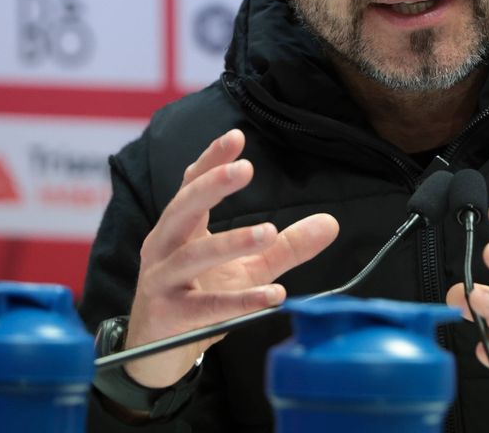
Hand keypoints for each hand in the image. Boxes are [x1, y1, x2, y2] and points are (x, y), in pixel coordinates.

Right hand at [125, 129, 338, 387]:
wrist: (157, 352)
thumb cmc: (199, 297)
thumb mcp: (247, 267)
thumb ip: (285, 245)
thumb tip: (332, 222)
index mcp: (179, 227)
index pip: (191, 184)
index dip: (212, 160)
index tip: (237, 137)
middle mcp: (164, 246)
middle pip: (183, 208)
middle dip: (212, 186)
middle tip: (245, 169)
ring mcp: (162, 280)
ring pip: (193, 256)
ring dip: (231, 242)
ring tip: (268, 232)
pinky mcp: (168, 315)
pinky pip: (206, 307)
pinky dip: (240, 300)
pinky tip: (273, 294)